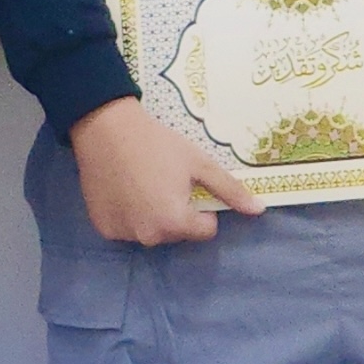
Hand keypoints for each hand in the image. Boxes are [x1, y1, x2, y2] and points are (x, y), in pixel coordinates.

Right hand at [70, 98, 260, 244]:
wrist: (105, 128)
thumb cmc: (157, 143)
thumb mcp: (198, 162)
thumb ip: (230, 190)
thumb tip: (259, 210)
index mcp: (176, 222)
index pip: (205, 230)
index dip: (201, 207)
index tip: (186, 184)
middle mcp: (149, 236)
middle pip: (177, 233)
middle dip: (176, 212)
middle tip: (162, 181)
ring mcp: (124, 234)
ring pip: (152, 232)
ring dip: (152, 215)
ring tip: (140, 183)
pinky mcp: (104, 228)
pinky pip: (127, 229)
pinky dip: (128, 215)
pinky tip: (122, 190)